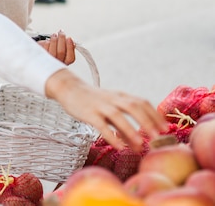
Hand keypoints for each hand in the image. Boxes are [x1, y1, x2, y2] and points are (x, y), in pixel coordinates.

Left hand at [37, 30, 75, 64]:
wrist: (42, 54)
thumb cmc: (54, 50)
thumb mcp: (62, 48)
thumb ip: (68, 46)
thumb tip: (71, 40)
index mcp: (65, 62)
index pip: (70, 58)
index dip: (70, 47)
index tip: (69, 38)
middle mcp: (57, 63)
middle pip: (61, 52)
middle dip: (61, 40)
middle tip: (61, 33)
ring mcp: (49, 61)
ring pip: (53, 52)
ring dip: (54, 40)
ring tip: (54, 35)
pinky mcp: (42, 58)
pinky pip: (44, 50)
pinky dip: (47, 43)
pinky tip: (48, 40)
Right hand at [45, 69, 167, 151]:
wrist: (69, 88)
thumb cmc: (93, 100)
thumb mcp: (110, 107)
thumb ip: (124, 124)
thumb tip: (139, 144)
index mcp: (120, 96)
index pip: (141, 102)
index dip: (155, 114)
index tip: (165, 128)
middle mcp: (112, 99)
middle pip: (133, 106)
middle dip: (148, 121)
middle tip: (159, 136)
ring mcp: (100, 106)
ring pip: (118, 115)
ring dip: (131, 129)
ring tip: (141, 144)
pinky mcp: (89, 113)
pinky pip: (101, 125)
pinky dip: (111, 136)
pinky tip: (119, 147)